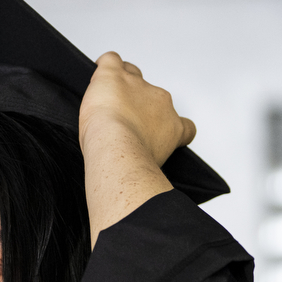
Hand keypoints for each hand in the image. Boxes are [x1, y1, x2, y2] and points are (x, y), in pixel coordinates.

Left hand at [78, 53, 195, 246]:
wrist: (116, 152)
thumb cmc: (132, 174)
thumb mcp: (158, 183)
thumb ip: (165, 192)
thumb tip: (169, 220)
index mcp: (176, 127)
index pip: (184, 126)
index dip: (170, 131)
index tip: (156, 140)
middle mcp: (163, 103)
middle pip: (155, 99)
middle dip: (140, 110)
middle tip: (120, 126)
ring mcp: (139, 87)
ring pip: (133, 77)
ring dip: (121, 87)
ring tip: (106, 103)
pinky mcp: (114, 77)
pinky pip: (112, 61)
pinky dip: (105, 66)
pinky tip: (97, 73)